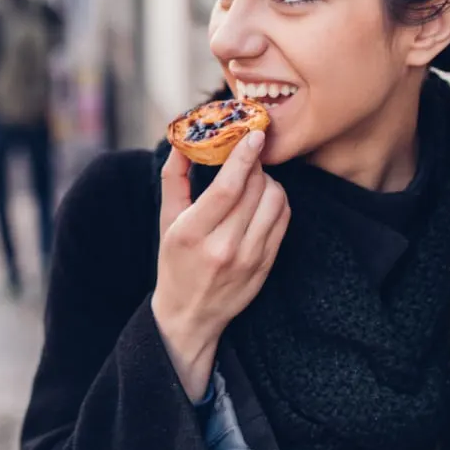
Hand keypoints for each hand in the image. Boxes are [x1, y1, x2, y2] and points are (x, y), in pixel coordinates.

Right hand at [151, 131, 289, 400]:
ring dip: (269, 181)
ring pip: (275, 202)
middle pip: (255, 191)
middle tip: (249, 153)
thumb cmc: (174, 262)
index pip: (227, 188)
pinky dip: (278, 201)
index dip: (244, 158)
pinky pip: (283, 220)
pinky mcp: (266, 265)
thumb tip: (181, 142)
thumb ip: (174, 178)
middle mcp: (223, 247)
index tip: (254, 135)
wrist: (190, 315)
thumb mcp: (166, 220)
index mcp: (192, 233)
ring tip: (255, 179)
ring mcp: (249, 259)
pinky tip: (263, 199)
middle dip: (256, 164)